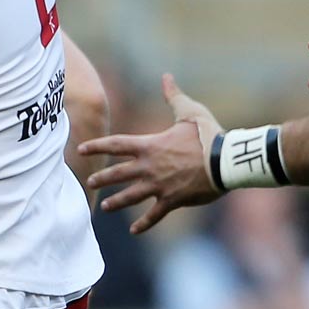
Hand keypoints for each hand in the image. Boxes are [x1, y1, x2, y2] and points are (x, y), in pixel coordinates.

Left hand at [73, 75, 222, 233]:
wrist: (227, 161)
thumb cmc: (209, 134)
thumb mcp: (189, 112)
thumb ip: (173, 96)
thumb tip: (166, 77)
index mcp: (150, 145)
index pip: (116, 144)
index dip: (97, 146)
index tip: (81, 149)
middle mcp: (149, 166)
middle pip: (118, 173)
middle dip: (102, 178)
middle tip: (89, 182)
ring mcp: (159, 185)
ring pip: (130, 196)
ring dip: (116, 202)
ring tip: (104, 207)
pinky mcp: (172, 200)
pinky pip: (154, 215)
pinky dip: (144, 224)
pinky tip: (134, 231)